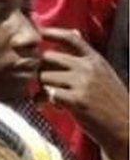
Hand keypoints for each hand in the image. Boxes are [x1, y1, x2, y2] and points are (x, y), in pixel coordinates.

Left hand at [39, 27, 128, 159]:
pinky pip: (48, 93)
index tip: (39, 34)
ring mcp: (83, 83)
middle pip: (48, 58)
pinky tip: (56, 108)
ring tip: (51, 99)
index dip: (51, 33)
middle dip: (41, 70)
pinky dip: (45, 102)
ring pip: (44, 76)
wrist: (127, 128)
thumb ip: (85, 56)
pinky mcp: (77, 100)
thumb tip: (74, 31)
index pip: (70, 38)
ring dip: (42, 88)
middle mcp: (88, 67)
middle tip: (45, 84)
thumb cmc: (111, 102)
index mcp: (95, 59)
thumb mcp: (103, 72)